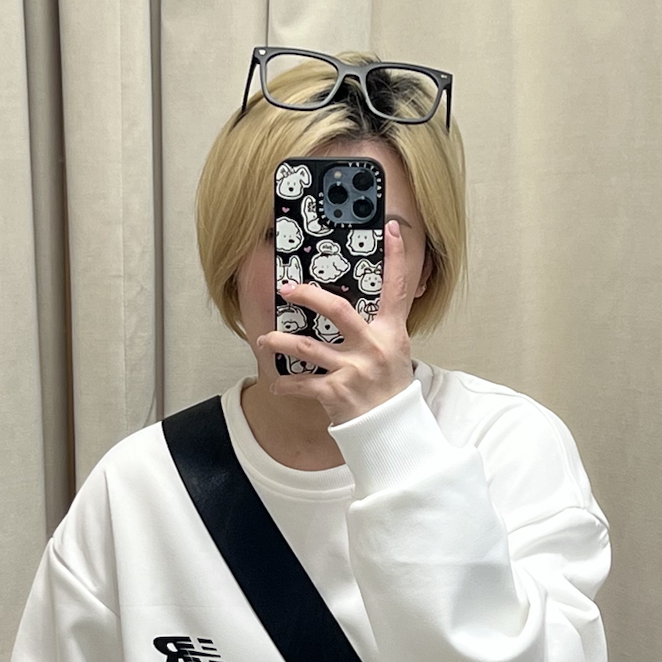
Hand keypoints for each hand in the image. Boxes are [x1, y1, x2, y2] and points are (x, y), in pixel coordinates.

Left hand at [258, 220, 419, 425]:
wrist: (392, 431)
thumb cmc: (390, 390)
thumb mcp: (393, 354)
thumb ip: (377, 330)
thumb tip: (353, 310)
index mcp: (390, 333)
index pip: (397, 289)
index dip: (396, 258)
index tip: (392, 231)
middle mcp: (372, 348)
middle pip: (337, 311)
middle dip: (308, 296)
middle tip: (287, 289)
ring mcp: (353, 370)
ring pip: (307, 347)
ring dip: (280, 342)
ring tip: (264, 339)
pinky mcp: (336, 393)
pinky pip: (302, 384)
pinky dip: (285, 385)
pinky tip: (276, 385)